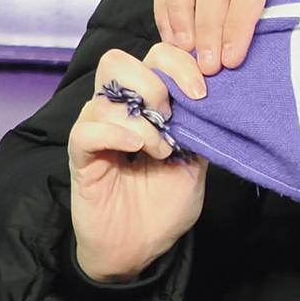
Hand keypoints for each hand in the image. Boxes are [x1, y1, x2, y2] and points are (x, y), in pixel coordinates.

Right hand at [69, 45, 208, 284]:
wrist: (141, 246)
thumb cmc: (166, 202)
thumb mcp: (198, 159)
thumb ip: (201, 125)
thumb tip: (218, 93)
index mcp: (148, 103)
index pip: (156, 55)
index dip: (181, 62)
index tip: (203, 91)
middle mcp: (118, 110)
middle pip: (119, 61)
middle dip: (155, 82)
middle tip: (174, 116)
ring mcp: (97, 131)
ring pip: (104, 95)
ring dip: (142, 120)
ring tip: (160, 150)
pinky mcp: (81, 157)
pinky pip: (87, 130)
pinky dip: (116, 134)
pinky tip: (138, 150)